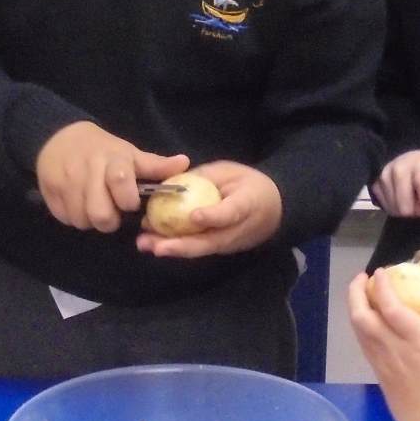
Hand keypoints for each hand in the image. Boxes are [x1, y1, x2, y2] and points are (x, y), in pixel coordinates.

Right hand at [35, 121, 188, 231]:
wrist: (59, 137)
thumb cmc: (102, 150)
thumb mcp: (129, 153)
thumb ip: (155, 165)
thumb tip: (185, 163)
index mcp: (112, 160)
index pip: (121, 181)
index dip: (128, 200)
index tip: (130, 202)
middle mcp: (87, 171)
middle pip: (100, 214)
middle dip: (109, 220)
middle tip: (111, 212)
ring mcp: (66, 182)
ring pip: (82, 220)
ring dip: (90, 220)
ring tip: (94, 206)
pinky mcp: (49, 191)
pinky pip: (65, 218)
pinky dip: (74, 217)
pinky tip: (78, 203)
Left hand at [135, 160, 282, 256]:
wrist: (274, 208)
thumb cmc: (249, 185)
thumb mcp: (230, 171)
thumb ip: (205, 177)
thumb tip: (173, 180)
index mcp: (248, 203)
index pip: (231, 212)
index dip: (213, 216)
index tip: (194, 216)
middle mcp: (239, 229)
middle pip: (211, 241)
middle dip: (182, 245)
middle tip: (156, 245)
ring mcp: (230, 243)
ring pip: (201, 249)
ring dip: (173, 249)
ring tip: (145, 244)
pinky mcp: (220, 248)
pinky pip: (197, 248)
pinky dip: (175, 246)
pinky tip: (151, 241)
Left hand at [347, 271, 419, 420]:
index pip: (392, 308)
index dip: (382, 287)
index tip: (381, 271)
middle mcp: (396, 349)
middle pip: (364, 315)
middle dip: (357, 293)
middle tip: (363, 277)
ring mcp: (382, 362)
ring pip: (359, 329)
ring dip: (356, 307)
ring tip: (361, 293)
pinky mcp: (378, 374)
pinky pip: (364, 343)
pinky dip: (361, 325)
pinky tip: (368, 320)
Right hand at [372, 150, 419, 216]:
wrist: (408, 158)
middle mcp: (398, 169)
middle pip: (406, 208)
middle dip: (416, 211)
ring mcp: (383, 178)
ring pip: (396, 211)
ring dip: (405, 210)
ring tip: (411, 199)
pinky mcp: (374, 185)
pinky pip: (386, 208)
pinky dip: (395, 207)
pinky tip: (400, 199)